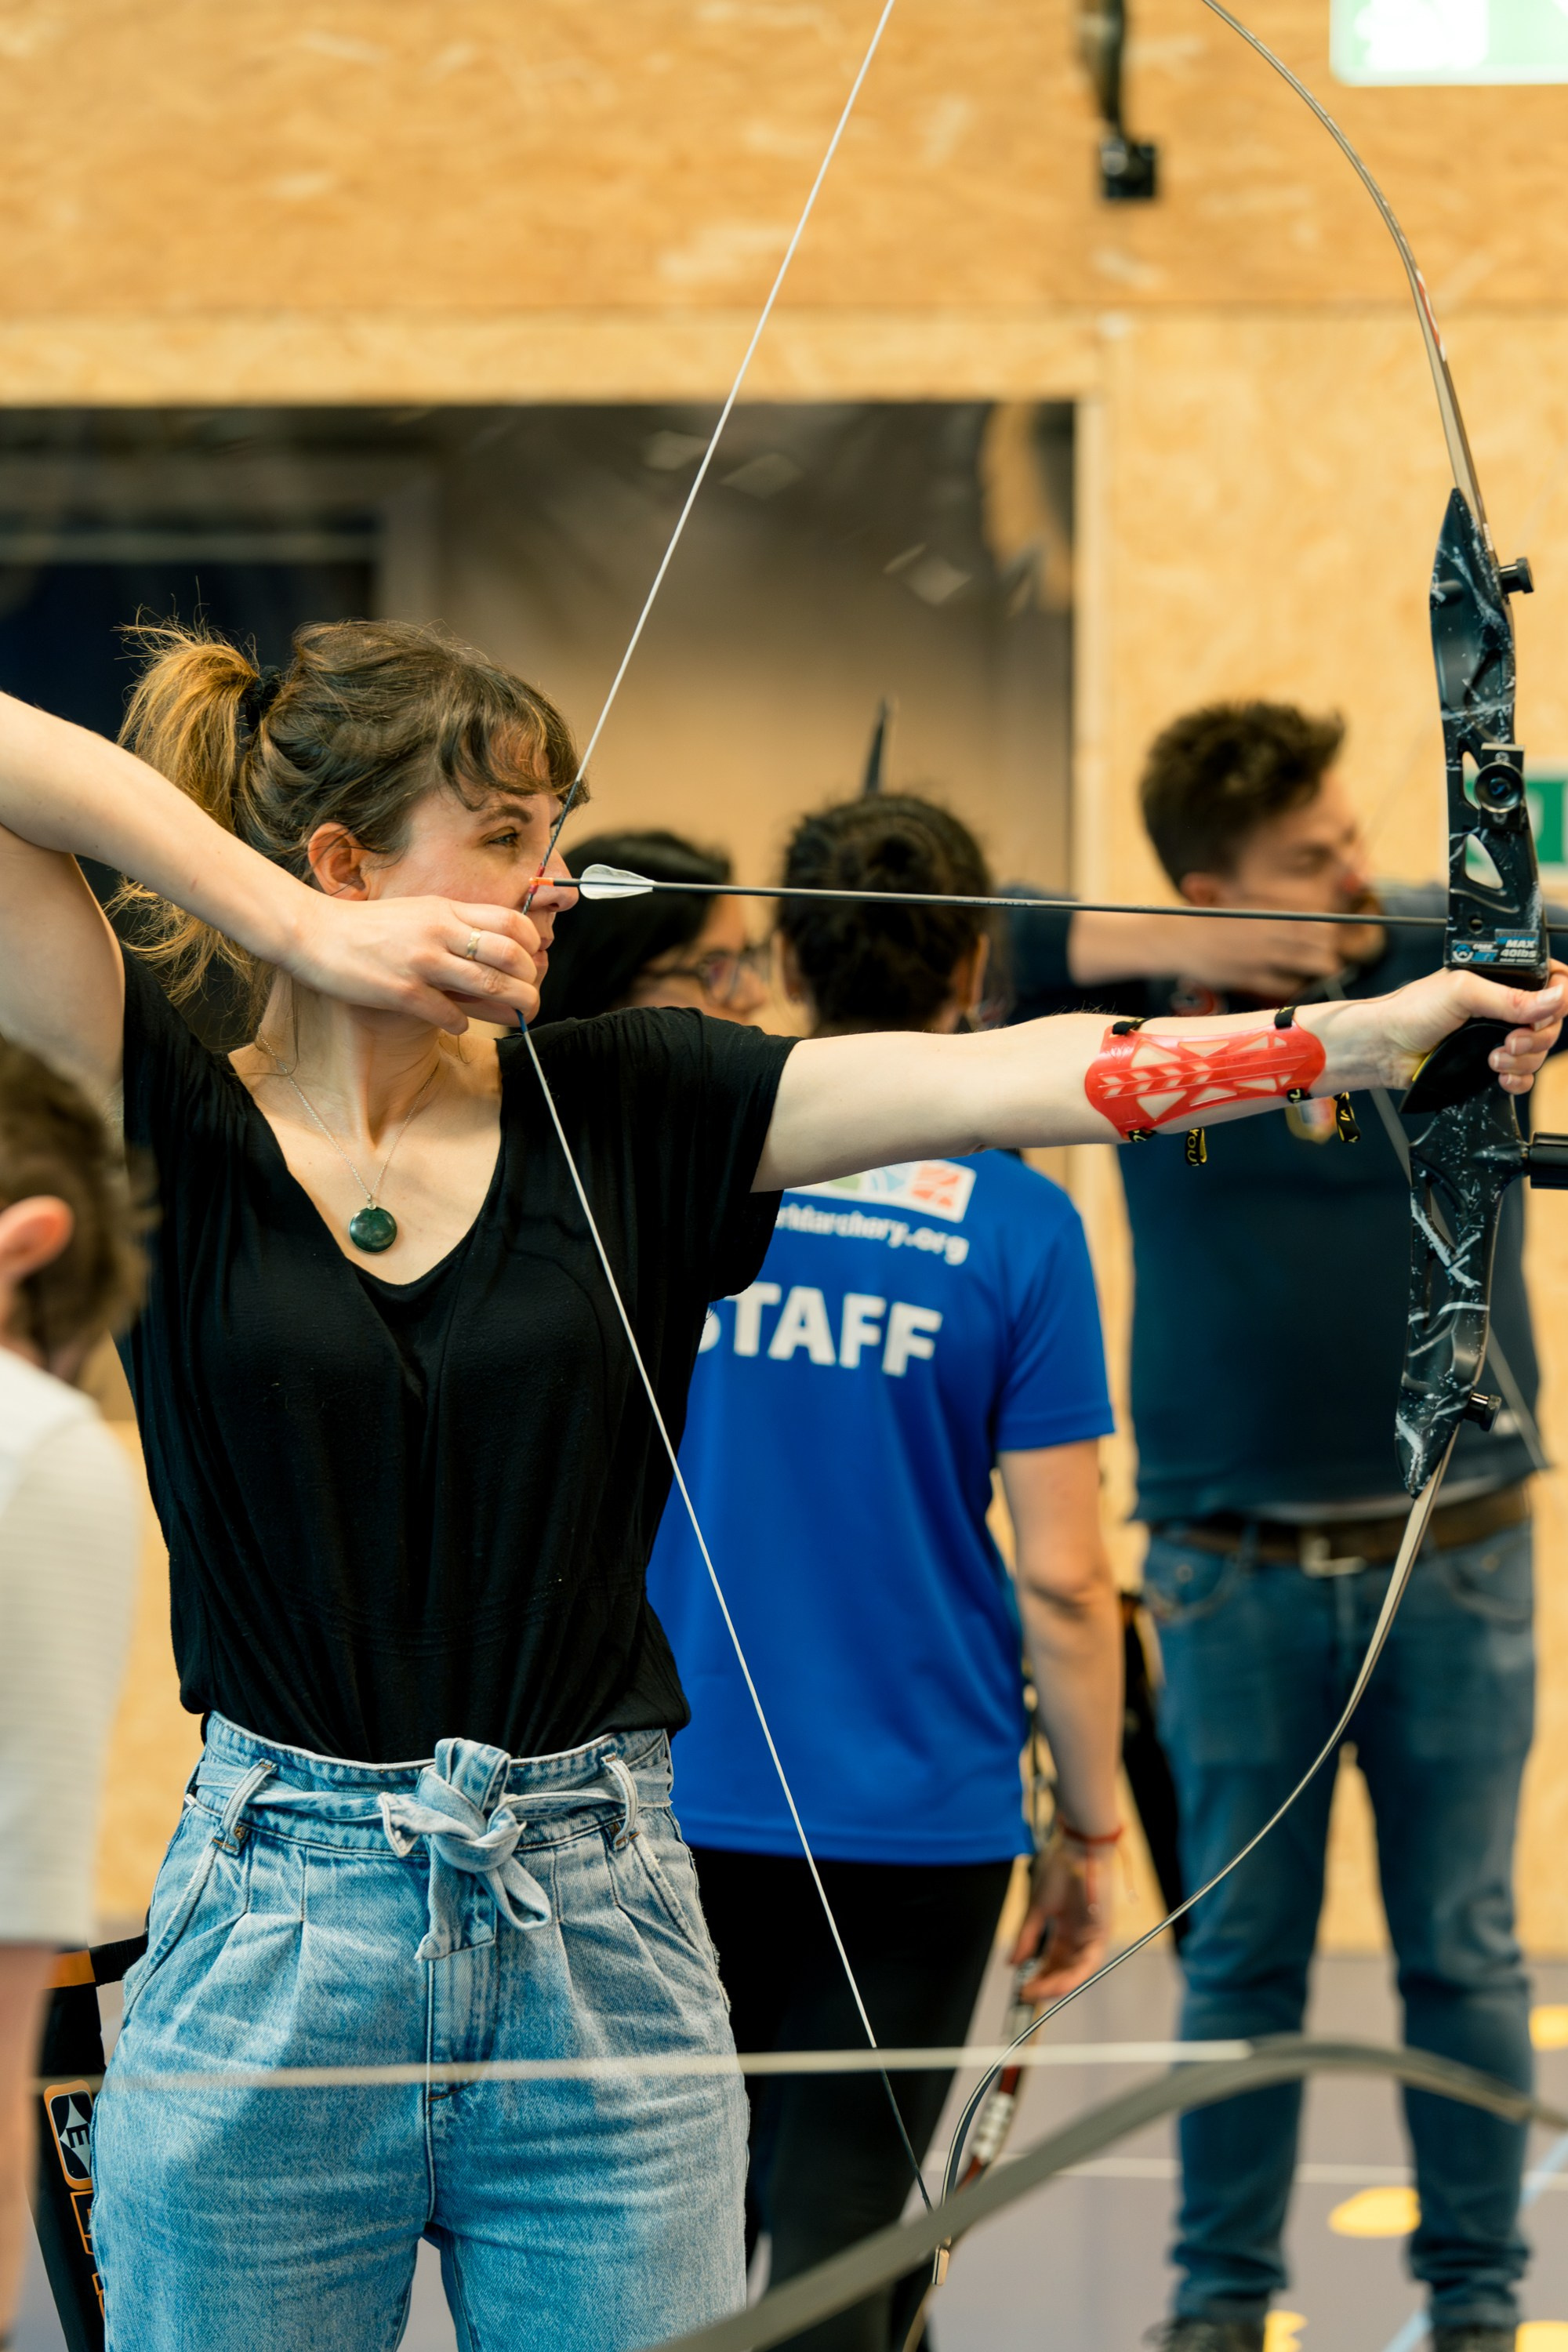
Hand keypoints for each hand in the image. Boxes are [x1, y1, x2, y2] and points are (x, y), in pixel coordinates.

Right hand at [290, 895, 544, 1034]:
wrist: (314, 933)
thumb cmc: (366, 927)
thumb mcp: (417, 912)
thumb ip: (453, 927)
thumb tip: (490, 952)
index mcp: (446, 909)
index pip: (511, 921)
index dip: (531, 944)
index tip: (531, 961)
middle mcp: (440, 931)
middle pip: (510, 955)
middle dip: (530, 981)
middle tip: (531, 997)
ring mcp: (422, 962)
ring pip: (489, 985)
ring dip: (512, 1006)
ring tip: (517, 1016)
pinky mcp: (403, 992)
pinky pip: (451, 1014)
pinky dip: (462, 1024)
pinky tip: (456, 1024)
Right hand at [1008, 1837, 1112, 2002]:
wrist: (1078, 1847)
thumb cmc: (1058, 1869)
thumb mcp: (1036, 1907)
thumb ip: (1026, 1937)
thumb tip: (1013, 1962)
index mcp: (1064, 1928)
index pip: (1050, 1960)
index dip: (1036, 1975)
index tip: (1021, 1987)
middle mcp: (1078, 1936)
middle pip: (1062, 1970)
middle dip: (1043, 1986)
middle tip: (1026, 1996)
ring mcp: (1090, 1937)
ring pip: (1074, 1972)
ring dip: (1054, 1986)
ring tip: (1034, 1993)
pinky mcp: (1101, 1935)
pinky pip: (1087, 1964)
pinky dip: (1070, 1977)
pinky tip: (1053, 1985)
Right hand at [1174, 911, 1377, 1000]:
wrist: (1176, 939)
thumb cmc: (1208, 921)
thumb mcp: (1238, 905)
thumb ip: (1267, 909)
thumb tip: (1298, 912)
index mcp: (1260, 912)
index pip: (1302, 917)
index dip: (1322, 925)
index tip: (1332, 931)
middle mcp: (1262, 932)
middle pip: (1307, 938)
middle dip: (1325, 945)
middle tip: (1334, 951)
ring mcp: (1255, 955)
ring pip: (1299, 960)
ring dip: (1318, 964)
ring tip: (1331, 967)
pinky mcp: (1245, 977)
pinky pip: (1278, 983)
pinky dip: (1293, 983)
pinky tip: (1300, 983)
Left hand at [1337, 961, 1567, 1094]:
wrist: (1384, 1049)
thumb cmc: (1411, 1012)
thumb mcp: (1463, 993)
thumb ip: (1509, 997)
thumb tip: (1555, 999)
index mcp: (1500, 980)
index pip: (1551, 982)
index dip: (1557, 998)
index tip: (1544, 1013)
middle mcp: (1502, 1007)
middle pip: (1550, 1022)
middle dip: (1537, 1036)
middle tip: (1510, 1040)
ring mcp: (1497, 1036)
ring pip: (1538, 1051)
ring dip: (1523, 1059)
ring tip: (1494, 1058)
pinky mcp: (1489, 1065)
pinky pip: (1524, 1075)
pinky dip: (1519, 1079)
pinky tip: (1500, 1076)